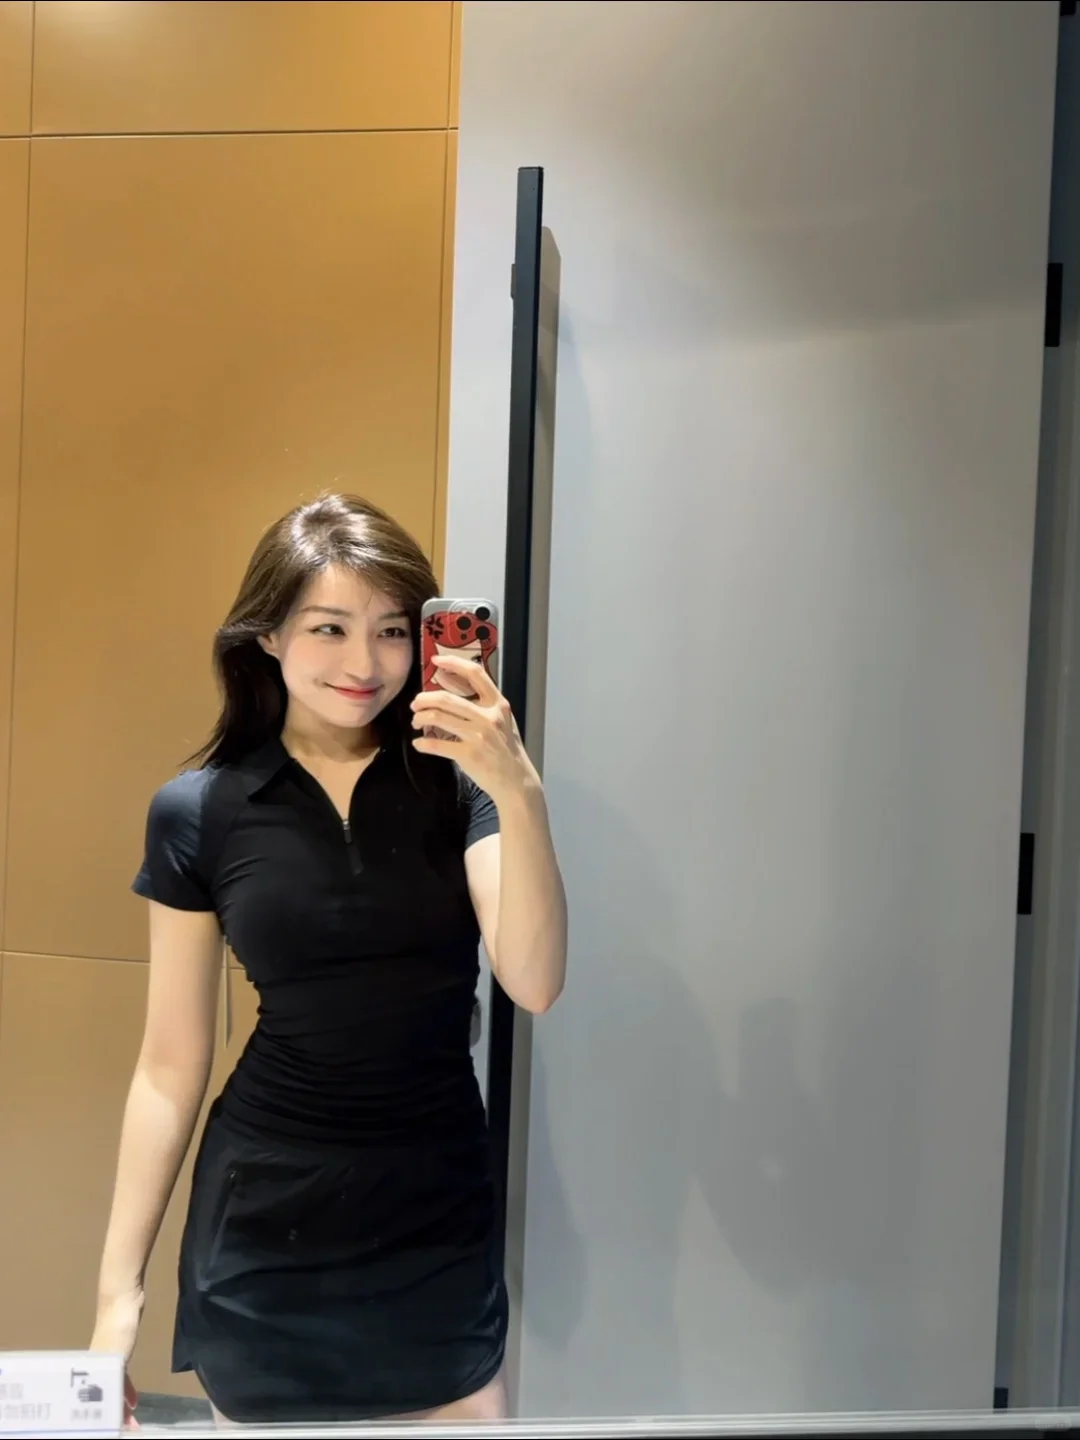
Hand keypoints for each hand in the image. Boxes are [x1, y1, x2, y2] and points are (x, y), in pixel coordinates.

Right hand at [90, 1289, 142, 1429]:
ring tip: (130, 1422)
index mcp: (92, 1372)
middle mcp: (96, 1369)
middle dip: (113, 1416)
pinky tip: (133, 1399)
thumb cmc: (116, 1328)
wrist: (123, 1300)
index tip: (112, 1431)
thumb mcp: (113, 1357)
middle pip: (103, 1399)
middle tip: (126, 1430)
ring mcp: (108, 1360)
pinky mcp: (120, 1351)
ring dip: (120, 1406)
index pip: (95, 1403)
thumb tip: (114, 1406)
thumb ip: (112, 1380)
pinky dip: (126, 1390)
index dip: (104, 1418)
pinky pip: (121, 1378)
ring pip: (112, 1390)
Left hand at [411, 655, 537, 803]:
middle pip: (446, 698)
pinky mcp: (469, 755)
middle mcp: (489, 717)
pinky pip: (436, 745)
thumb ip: (483, 703)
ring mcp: (479, 736)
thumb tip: (451, 684)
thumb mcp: (502, 719)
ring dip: (420, 718)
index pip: (475, 674)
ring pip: (438, 718)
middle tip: (415, 703)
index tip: (436, 660)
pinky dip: (422, 743)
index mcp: (497, 704)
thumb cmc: (506, 748)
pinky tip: (419, 744)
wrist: (515, 780)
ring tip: (416, 722)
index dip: (453, 663)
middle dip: (424, 699)